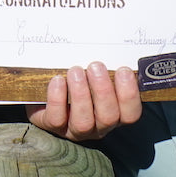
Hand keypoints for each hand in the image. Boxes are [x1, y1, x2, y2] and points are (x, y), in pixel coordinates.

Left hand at [26, 62, 141, 141]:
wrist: (45, 89)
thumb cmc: (79, 79)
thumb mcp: (95, 74)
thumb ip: (107, 69)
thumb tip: (116, 46)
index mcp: (115, 113)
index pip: (131, 114)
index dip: (129, 95)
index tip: (123, 70)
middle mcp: (98, 126)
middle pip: (108, 117)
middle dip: (103, 91)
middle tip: (96, 66)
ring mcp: (75, 129)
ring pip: (83, 122)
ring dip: (81, 94)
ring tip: (76, 71)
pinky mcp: (53, 127)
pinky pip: (57, 119)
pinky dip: (57, 99)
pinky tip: (58, 80)